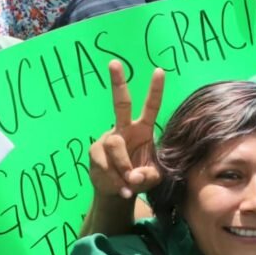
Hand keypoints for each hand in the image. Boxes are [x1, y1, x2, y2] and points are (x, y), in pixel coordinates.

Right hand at [89, 61, 164, 199]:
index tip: (160, 70)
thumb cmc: (139, 178)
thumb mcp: (151, 178)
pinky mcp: (95, 152)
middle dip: (117, 83)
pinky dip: (115, 179)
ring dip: (123, 167)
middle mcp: (124, 129)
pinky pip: (105, 163)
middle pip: (120, 104)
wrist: (117, 192)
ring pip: (114, 145)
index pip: (151, 107)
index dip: (155, 90)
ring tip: (130, 184)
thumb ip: (148, 176)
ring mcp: (107, 139)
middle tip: (114, 62)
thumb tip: (132, 177)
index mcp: (143, 130)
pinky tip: (122, 190)